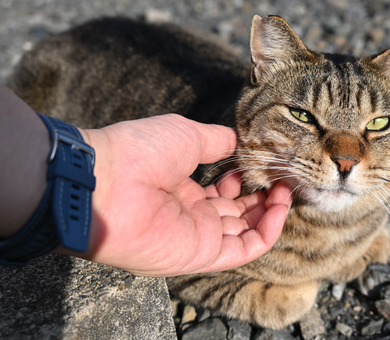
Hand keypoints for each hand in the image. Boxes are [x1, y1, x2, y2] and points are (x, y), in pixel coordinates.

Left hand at [73, 114, 291, 276]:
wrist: (105, 183)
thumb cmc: (140, 152)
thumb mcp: (186, 135)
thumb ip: (216, 141)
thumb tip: (238, 139)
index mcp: (181, 189)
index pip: (221, 194)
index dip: (243, 181)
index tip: (259, 165)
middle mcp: (189, 216)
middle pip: (235, 214)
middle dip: (261, 199)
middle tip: (281, 180)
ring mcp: (195, 237)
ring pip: (243, 233)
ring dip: (268, 215)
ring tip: (285, 191)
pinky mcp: (200, 255)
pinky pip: (242, 251)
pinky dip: (265, 234)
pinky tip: (278, 209)